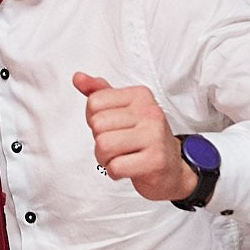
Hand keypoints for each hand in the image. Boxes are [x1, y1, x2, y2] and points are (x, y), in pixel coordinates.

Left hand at [72, 72, 194, 204]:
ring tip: (122, 156)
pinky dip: (115, 172)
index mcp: (140, 95)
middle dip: (100, 140)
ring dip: (105, 158)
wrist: (172, 169)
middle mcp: (150, 112)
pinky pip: (115, 167)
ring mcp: (155, 136)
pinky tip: (129, 168)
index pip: (94, 102)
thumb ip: (99, 93)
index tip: (114, 127)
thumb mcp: (122, 111)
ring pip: (103, 145)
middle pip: (97, 124)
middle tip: (119, 145)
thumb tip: (78, 77)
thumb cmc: (143, 138)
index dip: (95, 120)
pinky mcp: (156, 161)